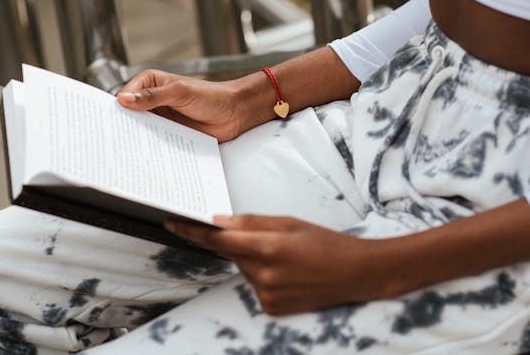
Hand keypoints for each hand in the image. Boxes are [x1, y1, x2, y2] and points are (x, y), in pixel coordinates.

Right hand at [116, 69, 243, 141]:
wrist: (235, 113)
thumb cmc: (212, 96)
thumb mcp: (180, 92)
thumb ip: (154, 96)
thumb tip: (125, 99)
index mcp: (150, 83)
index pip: (124, 95)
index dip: (116, 108)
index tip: (107, 121)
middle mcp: (152, 100)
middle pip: (129, 115)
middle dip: (123, 126)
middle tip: (112, 140)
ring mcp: (160, 117)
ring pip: (140, 130)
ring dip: (136, 139)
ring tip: (125, 151)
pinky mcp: (169, 133)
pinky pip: (154, 141)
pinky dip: (149, 148)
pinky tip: (144, 156)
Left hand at [166, 215, 384, 314]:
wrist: (356, 274)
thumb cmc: (327, 243)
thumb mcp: (290, 223)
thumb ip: (253, 222)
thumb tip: (220, 221)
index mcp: (269, 247)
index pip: (220, 239)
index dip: (193, 231)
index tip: (173, 223)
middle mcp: (264, 274)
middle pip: (233, 253)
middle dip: (240, 243)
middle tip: (268, 239)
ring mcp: (267, 294)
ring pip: (244, 269)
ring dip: (254, 260)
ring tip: (286, 257)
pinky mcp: (271, 308)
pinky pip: (255, 286)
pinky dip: (263, 276)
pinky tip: (288, 272)